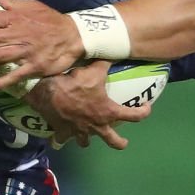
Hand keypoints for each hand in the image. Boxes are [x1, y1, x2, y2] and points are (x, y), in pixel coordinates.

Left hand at [0, 0, 84, 89]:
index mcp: (18, 19)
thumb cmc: (51, 21)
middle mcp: (19, 34)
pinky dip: (5, 80)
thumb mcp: (32, 6)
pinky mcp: (35, 66)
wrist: (75, 36)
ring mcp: (27, 51)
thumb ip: (12, 3)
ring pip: (0, 55)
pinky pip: (18, 74)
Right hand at [25, 61, 150, 149]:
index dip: (144, 112)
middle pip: (113, 142)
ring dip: (87, 139)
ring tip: (87, 134)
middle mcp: (96, 126)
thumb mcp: (95, 70)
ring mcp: (78, 132)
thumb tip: (116, 51)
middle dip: (120, 143)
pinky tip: (60, 136)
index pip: (134, 116)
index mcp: (108, 113)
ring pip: (86, 143)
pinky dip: (61, 138)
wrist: (47, 93)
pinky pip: (61, 140)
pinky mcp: (62, 133)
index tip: (146, 108)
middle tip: (123, 142)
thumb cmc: (74, 83)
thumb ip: (106, 63)